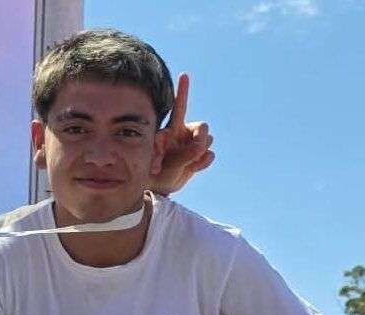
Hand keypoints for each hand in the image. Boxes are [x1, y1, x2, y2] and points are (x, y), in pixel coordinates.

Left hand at [151, 73, 214, 195]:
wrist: (161, 187)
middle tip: (191, 152)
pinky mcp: (199, 155)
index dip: (183, 91)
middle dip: (200, 139)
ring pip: (207, 141)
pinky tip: (189, 169)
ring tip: (182, 164)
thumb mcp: (166, 167)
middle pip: (202, 127)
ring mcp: (192, 144)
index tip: (185, 75)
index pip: (180, 108)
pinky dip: (200, 164)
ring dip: (198, 154)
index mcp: (170, 129)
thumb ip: (184, 156)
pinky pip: (208, 156)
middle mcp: (182, 133)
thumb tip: (204, 148)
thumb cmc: (156, 176)